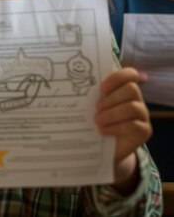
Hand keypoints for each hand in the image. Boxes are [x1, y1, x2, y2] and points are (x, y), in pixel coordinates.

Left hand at [94, 67, 150, 188]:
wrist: (105, 148)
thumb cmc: (98, 121)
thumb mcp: (95, 106)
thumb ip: (94, 94)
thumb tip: (78, 82)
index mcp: (125, 87)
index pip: (130, 74)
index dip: (117, 78)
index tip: (101, 88)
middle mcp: (137, 99)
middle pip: (131, 89)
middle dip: (111, 98)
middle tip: (96, 108)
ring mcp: (143, 115)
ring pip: (132, 107)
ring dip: (112, 114)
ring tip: (98, 120)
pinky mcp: (144, 130)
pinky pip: (134, 125)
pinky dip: (116, 128)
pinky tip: (103, 131)